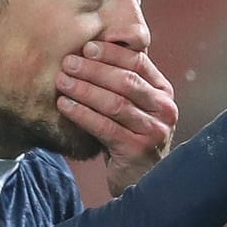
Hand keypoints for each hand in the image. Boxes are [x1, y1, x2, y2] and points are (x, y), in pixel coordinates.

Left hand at [56, 42, 177, 194]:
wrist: (142, 179)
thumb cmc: (131, 137)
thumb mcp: (135, 107)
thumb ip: (123, 83)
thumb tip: (88, 51)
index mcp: (164, 92)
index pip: (139, 63)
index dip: (112, 53)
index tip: (86, 46)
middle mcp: (165, 110)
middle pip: (126, 81)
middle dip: (94, 70)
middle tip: (68, 63)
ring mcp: (154, 131)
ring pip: (115, 104)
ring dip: (85, 90)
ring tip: (62, 82)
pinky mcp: (137, 150)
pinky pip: (105, 127)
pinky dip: (82, 114)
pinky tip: (64, 106)